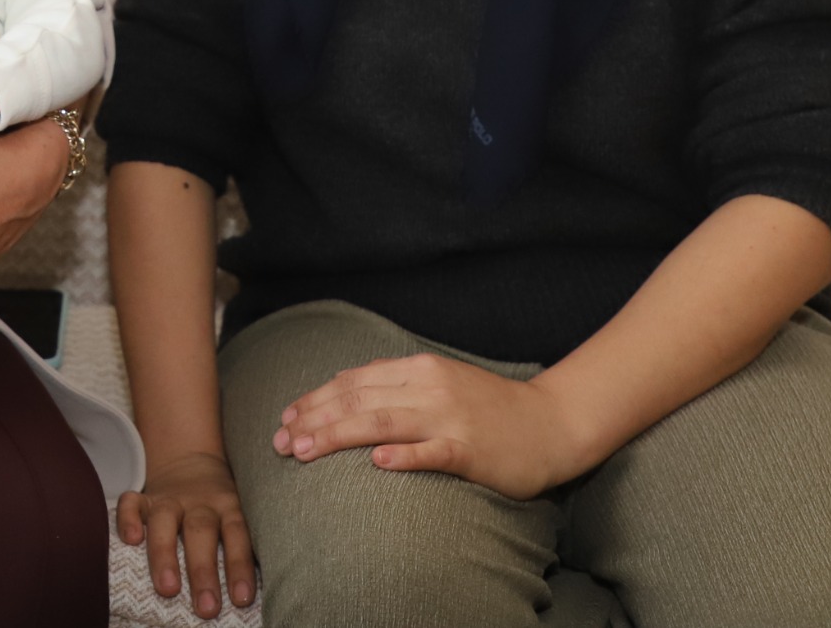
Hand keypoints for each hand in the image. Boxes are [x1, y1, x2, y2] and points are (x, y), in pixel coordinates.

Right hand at [115, 451, 254, 619]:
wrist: (191, 458)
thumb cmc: (217, 506)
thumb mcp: (235, 513)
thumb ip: (237, 543)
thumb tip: (244, 595)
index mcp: (228, 506)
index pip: (236, 535)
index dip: (240, 566)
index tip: (241, 598)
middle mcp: (199, 502)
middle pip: (201, 531)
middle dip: (203, 571)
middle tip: (207, 608)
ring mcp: (169, 498)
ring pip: (165, 521)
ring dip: (165, 555)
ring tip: (167, 589)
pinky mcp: (144, 498)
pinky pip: (132, 503)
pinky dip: (128, 519)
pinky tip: (131, 540)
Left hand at [273, 351, 588, 500]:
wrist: (551, 423)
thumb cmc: (491, 408)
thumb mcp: (441, 381)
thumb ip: (398, 381)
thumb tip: (351, 386)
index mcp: (419, 368)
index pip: (354, 381)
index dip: (315, 399)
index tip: (284, 418)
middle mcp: (429, 387)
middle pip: (358, 400)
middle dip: (313, 420)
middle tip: (279, 442)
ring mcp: (450, 418)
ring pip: (382, 423)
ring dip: (337, 436)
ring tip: (303, 450)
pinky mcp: (470, 450)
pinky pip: (431, 452)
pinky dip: (402, 455)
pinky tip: (375, 462)